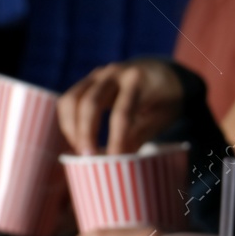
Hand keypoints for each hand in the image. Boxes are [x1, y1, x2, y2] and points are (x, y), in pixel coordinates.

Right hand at [58, 59, 183, 154]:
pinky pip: (69, 99)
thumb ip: (139, 135)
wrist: (162, 73)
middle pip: (90, 103)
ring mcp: (97, 75)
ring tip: (81, 152)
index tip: (114, 162)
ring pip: (72, 99)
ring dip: (72, 128)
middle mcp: (114, 73)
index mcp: (138, 81)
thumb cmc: (165, 99)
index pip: (122, 114)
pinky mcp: (87, 81)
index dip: (116, 141)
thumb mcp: (160, 117)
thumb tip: (118, 160)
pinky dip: (68, 121)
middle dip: (86, 133)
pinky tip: (77, 140)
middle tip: (88, 158)